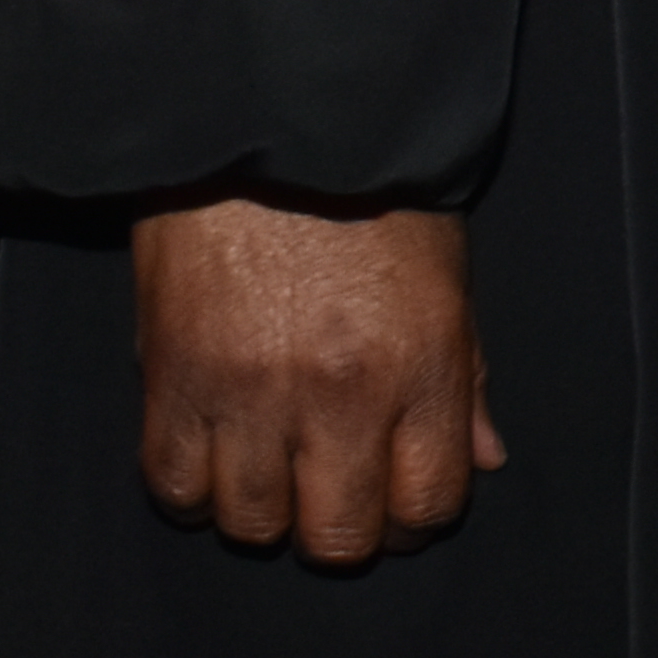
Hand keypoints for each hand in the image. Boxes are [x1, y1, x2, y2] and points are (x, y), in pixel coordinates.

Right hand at [132, 197, 504, 565]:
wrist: (268, 121)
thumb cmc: (370, 188)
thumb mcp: (447, 272)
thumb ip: (465, 375)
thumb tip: (484, 458)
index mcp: (419, 364)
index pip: (428, 504)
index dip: (415, 517)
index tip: (399, 500)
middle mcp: (339, 393)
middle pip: (338, 536)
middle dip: (342, 528)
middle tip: (334, 492)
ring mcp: (251, 392)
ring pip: (253, 524)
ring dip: (265, 510)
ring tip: (272, 467)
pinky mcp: (174, 378)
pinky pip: (174, 486)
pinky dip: (194, 487)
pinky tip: (215, 453)